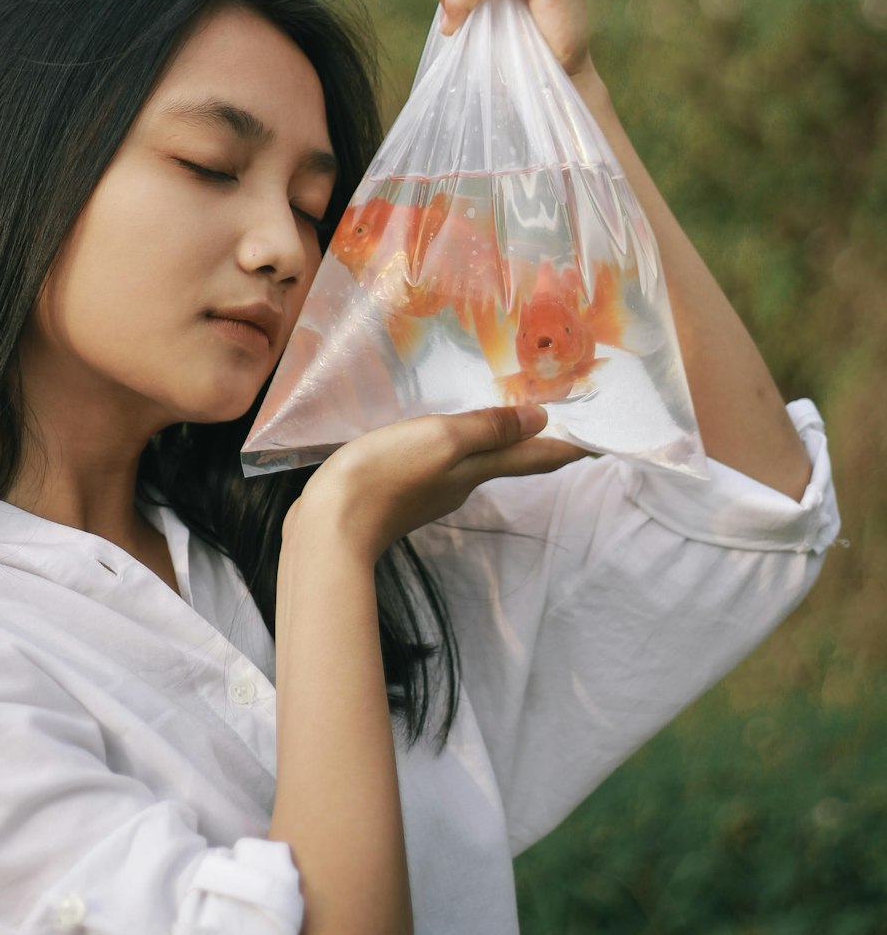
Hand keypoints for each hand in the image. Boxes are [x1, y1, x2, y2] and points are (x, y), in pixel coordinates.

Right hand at [287, 405, 580, 563]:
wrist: (331, 525)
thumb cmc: (388, 473)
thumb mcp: (442, 440)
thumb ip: (489, 428)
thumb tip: (543, 420)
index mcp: (478, 470)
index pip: (537, 456)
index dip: (571, 445)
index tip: (603, 436)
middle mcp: (463, 484)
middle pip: (510, 458)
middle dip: (535, 437)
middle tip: (556, 409)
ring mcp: (432, 491)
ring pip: (475, 460)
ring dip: (496, 439)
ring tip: (504, 412)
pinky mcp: (402, 491)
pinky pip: (443, 462)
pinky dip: (457, 445)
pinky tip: (442, 431)